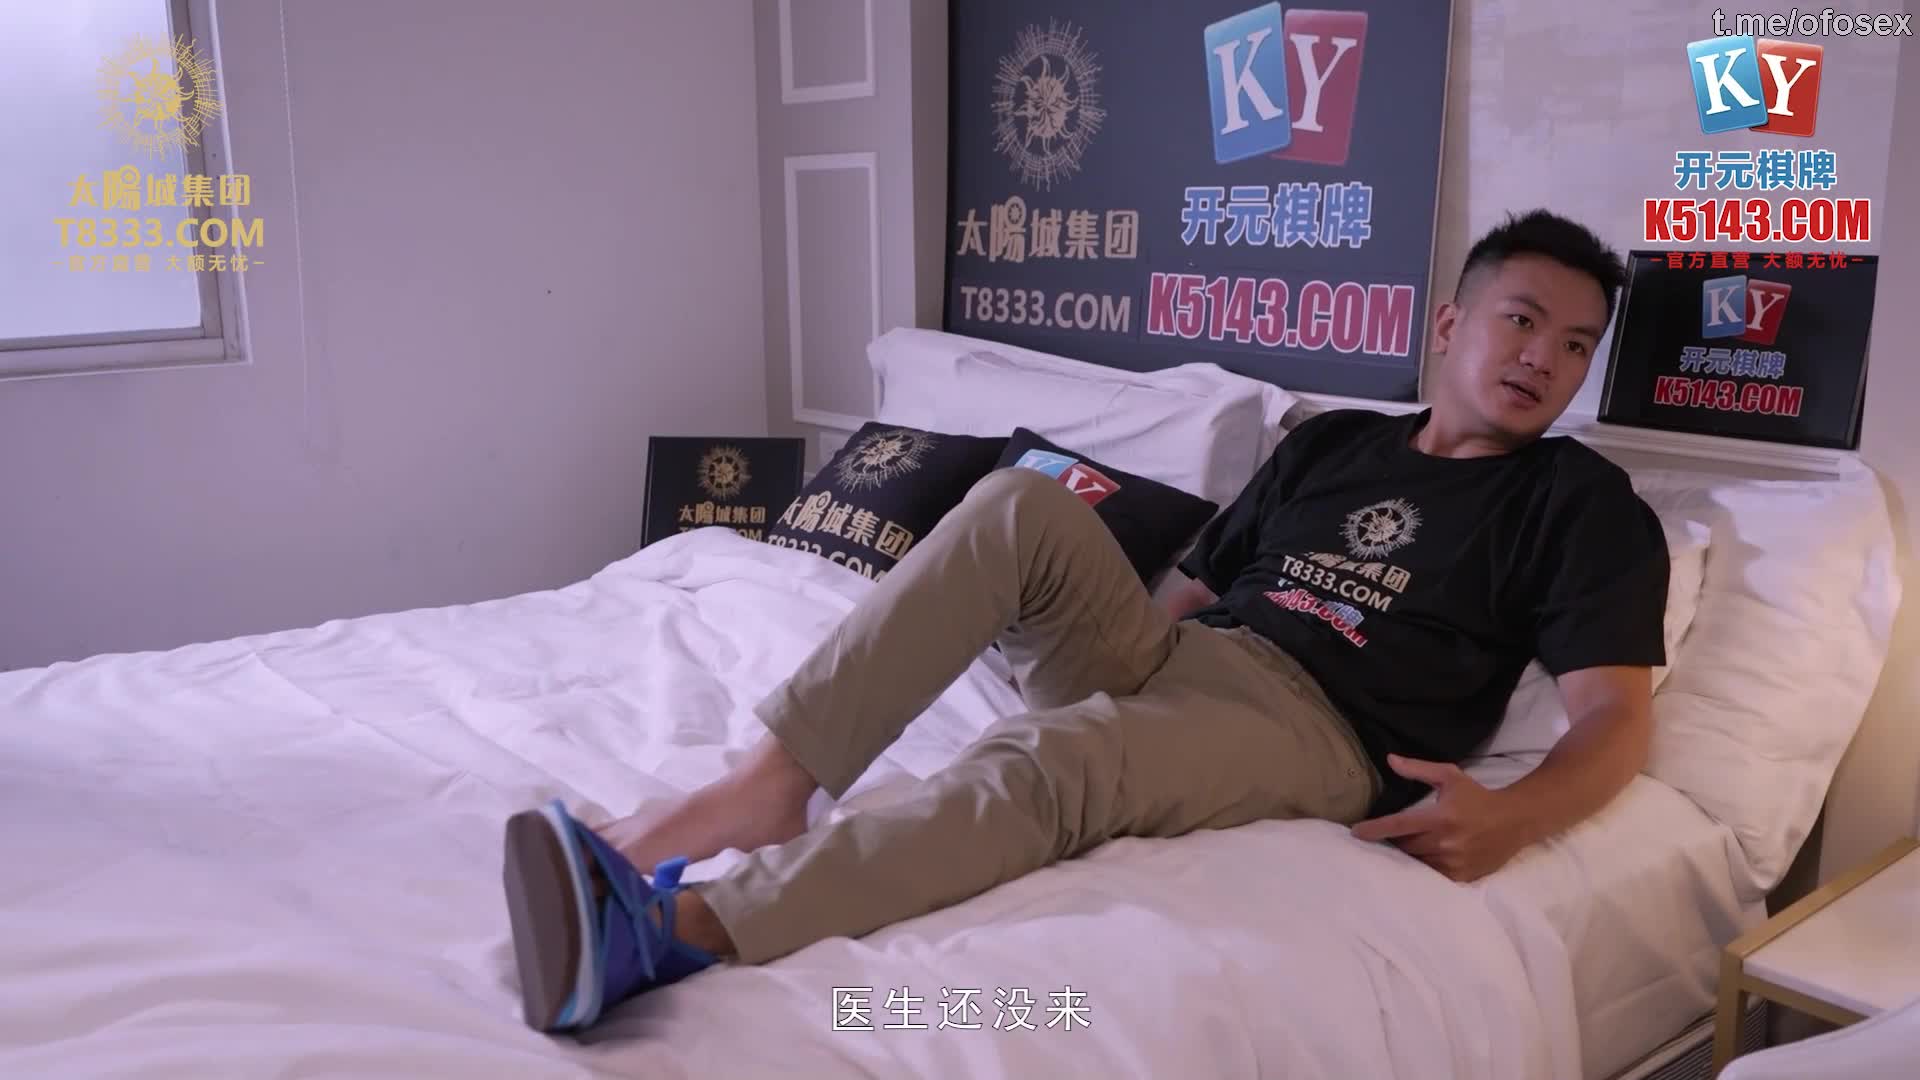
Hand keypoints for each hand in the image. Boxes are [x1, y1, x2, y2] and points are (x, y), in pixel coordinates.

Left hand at [1349, 755, 1525, 882]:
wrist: (1515, 820)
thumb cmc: (1477, 796)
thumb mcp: (1449, 776)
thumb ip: (1418, 769)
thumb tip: (1390, 760)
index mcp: (1441, 817)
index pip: (1400, 825)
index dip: (1375, 829)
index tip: (1355, 832)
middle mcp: (1447, 842)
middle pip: (1405, 847)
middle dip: (1392, 842)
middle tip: (1386, 835)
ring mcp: (1455, 862)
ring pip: (1417, 862)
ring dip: (1408, 855)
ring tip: (1404, 846)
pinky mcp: (1462, 876)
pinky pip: (1433, 875)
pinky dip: (1425, 867)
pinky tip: (1423, 857)